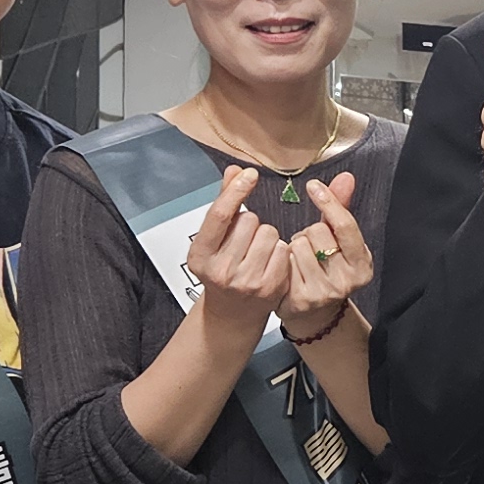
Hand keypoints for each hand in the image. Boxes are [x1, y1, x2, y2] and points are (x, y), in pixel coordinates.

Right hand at [182, 167, 289, 339]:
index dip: (235, 190)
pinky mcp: (269, 287)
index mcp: (200, 255)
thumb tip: (234, 171)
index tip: (249, 174)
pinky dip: (279, 251)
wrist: (233, 312)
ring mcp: (246, 281)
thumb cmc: (223, 268)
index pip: (220, 215)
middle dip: (251, 223)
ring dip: (267, 236)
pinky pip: (283, 249)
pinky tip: (268, 262)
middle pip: (249, 220)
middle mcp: (220, 270)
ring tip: (256, 252)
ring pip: (269, 232)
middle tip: (244, 242)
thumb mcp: (214, 240)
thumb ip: (224, 204)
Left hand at [275, 170, 368, 341]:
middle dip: (310, 232)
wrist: (314, 312)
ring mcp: (323, 292)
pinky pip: (284, 260)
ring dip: (294, 245)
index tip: (313, 186)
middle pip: (318, 231)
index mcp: (362, 264)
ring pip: (299, 244)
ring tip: (300, 258)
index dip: (328, 202)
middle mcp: (347, 281)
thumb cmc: (327, 267)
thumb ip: (341, 208)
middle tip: (312, 246)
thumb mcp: (339, 240)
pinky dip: (283, 259)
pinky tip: (289, 269)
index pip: (344, 225)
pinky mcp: (300, 298)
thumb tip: (346, 177)